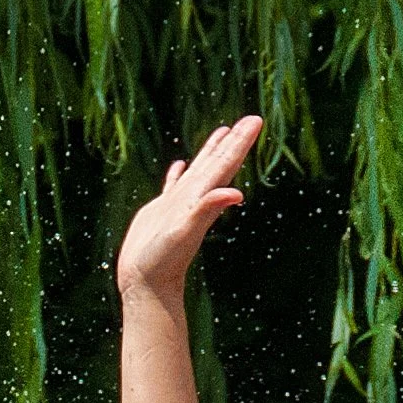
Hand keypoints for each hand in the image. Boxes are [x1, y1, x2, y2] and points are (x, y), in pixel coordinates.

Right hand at [115, 117, 262, 301]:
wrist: (146, 284)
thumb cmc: (164, 261)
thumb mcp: (186, 232)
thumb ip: (208, 209)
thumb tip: (236, 193)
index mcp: (202, 198)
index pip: (225, 165)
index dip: (240, 143)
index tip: (255, 121)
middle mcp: (195, 199)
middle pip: (218, 163)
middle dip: (234, 142)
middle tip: (251, 119)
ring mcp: (179, 205)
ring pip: (199, 170)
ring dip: (212, 152)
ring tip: (224, 131)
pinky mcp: (162, 212)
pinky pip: (173, 186)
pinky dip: (178, 173)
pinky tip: (180, 165)